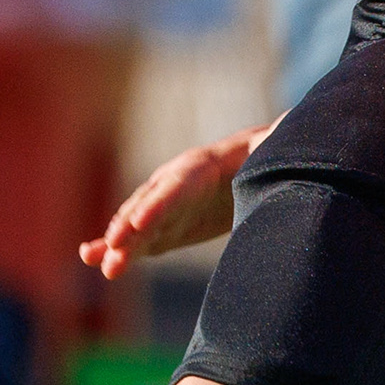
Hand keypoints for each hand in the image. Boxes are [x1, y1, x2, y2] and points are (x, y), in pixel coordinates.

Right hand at [78, 124, 269, 277]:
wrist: (250, 167)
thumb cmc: (262, 156)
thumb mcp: (271, 149)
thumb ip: (275, 140)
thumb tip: (290, 121)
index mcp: (198, 168)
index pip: (175, 187)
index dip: (157, 204)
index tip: (139, 223)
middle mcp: (172, 185)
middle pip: (146, 207)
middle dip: (126, 227)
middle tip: (110, 249)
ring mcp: (165, 208)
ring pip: (136, 226)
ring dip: (116, 245)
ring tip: (94, 261)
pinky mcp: (166, 228)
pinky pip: (140, 240)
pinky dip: (120, 251)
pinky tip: (97, 263)